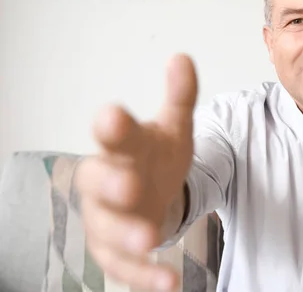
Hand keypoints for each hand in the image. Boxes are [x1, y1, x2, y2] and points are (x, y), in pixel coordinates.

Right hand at [75, 54, 197, 290]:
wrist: (150, 191)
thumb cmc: (156, 157)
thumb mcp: (174, 127)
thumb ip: (180, 97)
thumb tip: (182, 58)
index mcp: (122, 147)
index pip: (112, 135)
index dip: (112, 127)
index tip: (113, 116)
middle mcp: (106, 181)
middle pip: (96, 182)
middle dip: (109, 184)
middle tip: (128, 186)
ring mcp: (106, 218)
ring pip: (105, 227)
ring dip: (125, 234)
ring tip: (150, 237)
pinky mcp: (113, 250)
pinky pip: (123, 267)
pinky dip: (144, 275)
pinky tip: (169, 282)